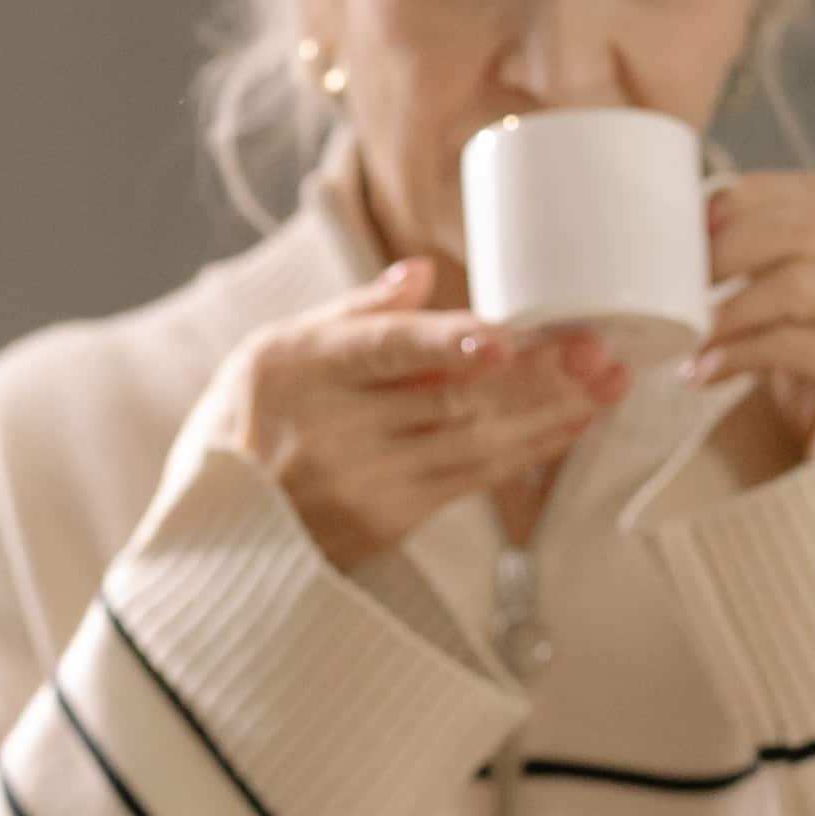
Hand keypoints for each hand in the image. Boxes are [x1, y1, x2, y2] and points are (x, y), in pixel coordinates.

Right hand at [217, 260, 626, 572]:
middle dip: (534, 375)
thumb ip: (354, 313)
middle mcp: (331, 429)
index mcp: (299, 367)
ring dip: (548, 414)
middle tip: (598, 350)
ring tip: (605, 384)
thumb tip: (421, 273)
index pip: (379, 351)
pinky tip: (569, 425)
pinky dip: (527, 450)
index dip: (441, 344)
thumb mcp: (273, 351)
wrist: (209, 541)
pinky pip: (472, 480)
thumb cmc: (245, 426)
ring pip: (473, 443)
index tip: (499, 337)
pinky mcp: (390, 522)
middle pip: (448, 398)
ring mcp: (363, 482)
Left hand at [688, 173, 814, 457]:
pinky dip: (738, 353)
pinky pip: (794, 345)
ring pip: (801, 283)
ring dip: (728, 306)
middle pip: (811, 228)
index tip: (689, 221)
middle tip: (677, 274)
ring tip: (687, 330)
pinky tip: (704, 371)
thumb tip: (696, 212)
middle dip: (731, 246)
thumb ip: (783, 254)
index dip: (749, 198)